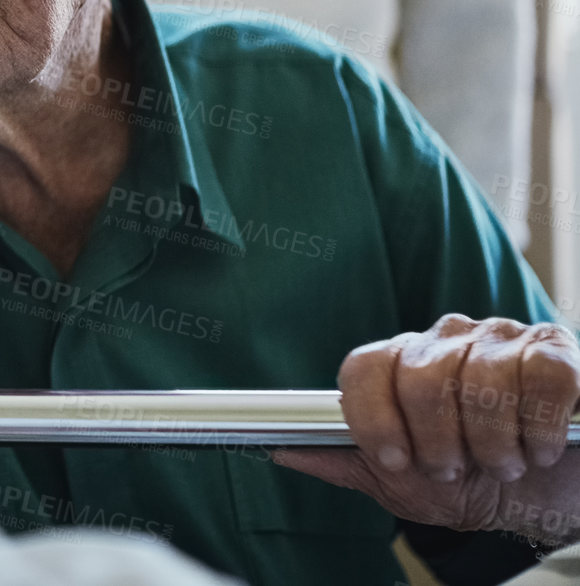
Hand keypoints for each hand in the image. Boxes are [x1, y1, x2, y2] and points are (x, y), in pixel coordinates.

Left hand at [274, 314, 579, 547]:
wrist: (546, 493)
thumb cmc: (470, 483)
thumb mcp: (402, 483)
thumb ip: (344, 461)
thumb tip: (279, 448)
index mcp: (400, 363)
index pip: (364, 366)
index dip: (374, 419)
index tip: (397, 462)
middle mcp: (444, 339)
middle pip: (419, 376)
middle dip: (438, 441)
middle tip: (456, 469)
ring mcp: (499, 338)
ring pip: (482, 378)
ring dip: (493, 442)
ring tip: (503, 465)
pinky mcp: (554, 348)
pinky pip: (542, 374)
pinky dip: (539, 423)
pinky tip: (538, 447)